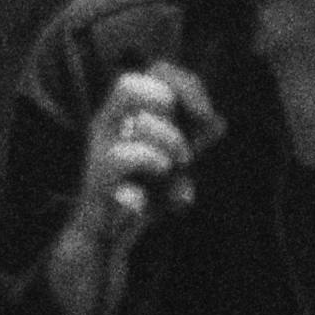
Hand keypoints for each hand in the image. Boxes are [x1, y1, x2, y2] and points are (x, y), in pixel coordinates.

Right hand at [49, 60, 225, 314]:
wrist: (106, 242)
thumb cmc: (141, 197)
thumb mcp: (175, 165)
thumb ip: (193, 142)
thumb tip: (219, 123)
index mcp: (126, 114)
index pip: (155, 73)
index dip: (185, 85)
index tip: (206, 115)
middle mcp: (107, 125)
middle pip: (130, 84)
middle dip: (169, 110)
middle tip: (181, 143)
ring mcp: (98, 151)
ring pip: (138, 123)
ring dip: (168, 145)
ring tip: (172, 169)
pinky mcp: (96, 180)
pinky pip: (123, 158)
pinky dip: (151, 168)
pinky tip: (156, 185)